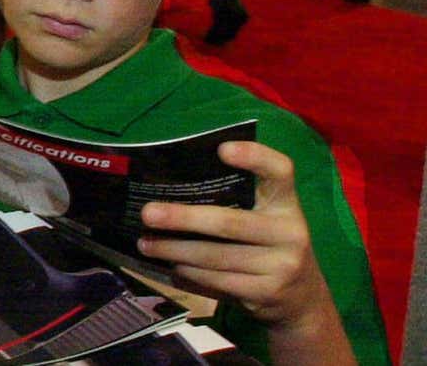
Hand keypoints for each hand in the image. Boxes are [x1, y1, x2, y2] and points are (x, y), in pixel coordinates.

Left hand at [137, 141, 329, 327]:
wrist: (301, 298)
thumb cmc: (268, 244)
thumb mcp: (265, 217)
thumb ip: (236, 201)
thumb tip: (171, 189)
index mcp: (286, 203)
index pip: (280, 172)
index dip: (255, 157)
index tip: (222, 149)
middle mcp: (289, 232)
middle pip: (229, 222)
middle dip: (183, 218)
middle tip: (148, 214)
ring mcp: (281, 265)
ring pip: (215, 256)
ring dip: (174, 250)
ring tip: (145, 244)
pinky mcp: (266, 292)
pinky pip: (217, 281)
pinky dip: (188, 273)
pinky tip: (170, 266)